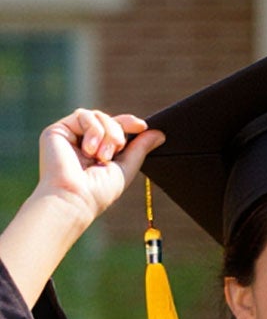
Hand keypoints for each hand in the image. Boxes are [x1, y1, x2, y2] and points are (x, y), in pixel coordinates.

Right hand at [1, 112, 163, 310]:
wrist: (73, 205)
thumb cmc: (95, 199)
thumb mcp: (124, 172)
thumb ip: (139, 151)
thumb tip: (158, 132)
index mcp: (99, 153)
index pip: (118, 129)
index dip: (132, 125)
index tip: (147, 127)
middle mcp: (84, 143)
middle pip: (110, 119)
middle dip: (120, 130)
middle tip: (116, 151)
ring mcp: (68, 136)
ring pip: (97, 115)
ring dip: (107, 133)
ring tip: (102, 154)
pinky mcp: (55, 131)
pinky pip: (82, 114)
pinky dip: (93, 129)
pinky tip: (92, 149)